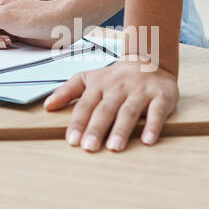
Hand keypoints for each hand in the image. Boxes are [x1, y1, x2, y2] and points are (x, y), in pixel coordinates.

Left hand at [43, 59, 178, 151]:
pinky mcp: (161, 97)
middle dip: (96, 129)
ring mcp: (140, 92)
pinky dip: (153, 126)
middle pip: (105, 110)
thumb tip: (47, 106)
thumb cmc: (114, 77)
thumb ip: (67, 91)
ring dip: (121, 130)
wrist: (149, 59)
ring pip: (129, 112)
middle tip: (89, 147)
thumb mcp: (88, 79)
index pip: (86, 105)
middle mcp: (118, 88)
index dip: (78, 123)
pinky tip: (147, 141)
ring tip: (114, 148)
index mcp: (99, 85)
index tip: (72, 141)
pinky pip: (157, 112)